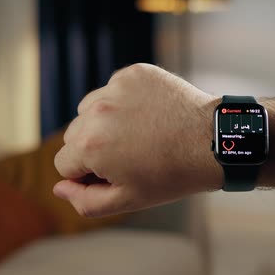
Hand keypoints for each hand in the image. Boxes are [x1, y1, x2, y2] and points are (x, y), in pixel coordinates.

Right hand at [53, 64, 221, 216]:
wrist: (214, 140)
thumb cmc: (173, 174)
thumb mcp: (128, 200)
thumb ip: (85, 201)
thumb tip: (59, 187)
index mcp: (89, 146)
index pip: (64, 163)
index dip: (86, 174)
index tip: (114, 174)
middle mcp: (96, 112)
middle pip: (73, 135)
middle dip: (93, 148)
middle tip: (129, 156)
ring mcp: (115, 88)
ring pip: (90, 109)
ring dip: (104, 123)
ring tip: (139, 135)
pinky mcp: (134, 74)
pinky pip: (113, 90)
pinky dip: (124, 102)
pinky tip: (149, 116)